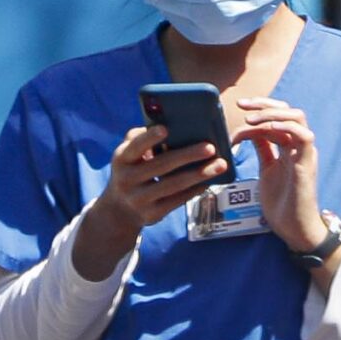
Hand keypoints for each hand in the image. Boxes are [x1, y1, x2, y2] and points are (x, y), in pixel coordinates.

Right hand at [72, 124, 228, 278]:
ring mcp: (140, 199)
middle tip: (211, 147)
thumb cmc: (132, 169)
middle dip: (188, 155)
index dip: (150, 138)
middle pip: (161, 165)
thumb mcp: (127, 154)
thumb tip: (169, 125)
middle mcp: (127, 179)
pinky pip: (178, 200)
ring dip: (199, 174)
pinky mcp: (152, 214)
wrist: (120, 209)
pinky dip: (195, 189)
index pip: (135, 147)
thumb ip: (141, 138)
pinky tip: (209, 180)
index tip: (166, 128)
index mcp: (121, 159)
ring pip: (174, 185)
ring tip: (220, 165)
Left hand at [239, 96, 330, 250]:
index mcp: (289, 146)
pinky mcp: (306, 164)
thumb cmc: (282, 203)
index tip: (239, 106)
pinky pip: (304, 137)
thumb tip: (250, 132)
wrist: (294, 229)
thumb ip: (263, 149)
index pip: (278, 115)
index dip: (260, 107)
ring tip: (251, 120)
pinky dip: (286, 127)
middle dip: (264, 103)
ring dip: (272, 114)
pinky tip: (268, 128)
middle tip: (242, 106)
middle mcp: (299, 146)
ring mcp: (304, 154)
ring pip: (297, 118)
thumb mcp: (267, 170)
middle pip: (288, 111)